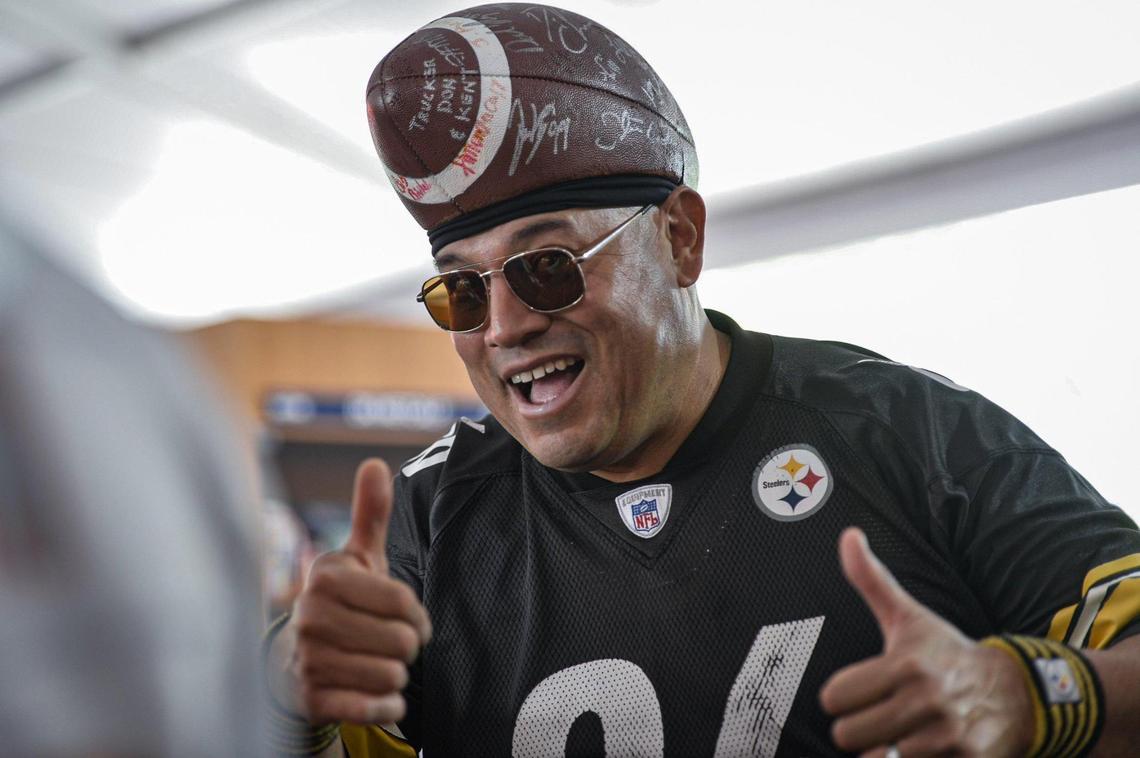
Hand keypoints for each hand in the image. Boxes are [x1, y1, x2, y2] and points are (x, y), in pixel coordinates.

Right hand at [278, 458, 431, 724]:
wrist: (294, 659)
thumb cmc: (341, 602)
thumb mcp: (356, 558)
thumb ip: (369, 514)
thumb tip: (375, 463)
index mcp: (327, 579)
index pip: (404, 601)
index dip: (417, 614)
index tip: (411, 617)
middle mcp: (310, 618)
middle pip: (402, 641)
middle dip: (407, 646)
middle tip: (391, 643)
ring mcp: (307, 660)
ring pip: (391, 675)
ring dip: (395, 674)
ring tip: (377, 664)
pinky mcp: (311, 700)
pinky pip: (372, 709)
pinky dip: (386, 706)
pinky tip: (377, 695)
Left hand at [819, 528, 1032, 756]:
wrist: (1015, 691)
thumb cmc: (946, 653)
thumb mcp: (909, 617)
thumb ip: (871, 580)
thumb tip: (848, 535)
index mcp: (905, 663)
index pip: (834, 696)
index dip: (839, 696)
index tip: (857, 691)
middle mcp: (926, 700)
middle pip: (846, 736)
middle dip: (856, 729)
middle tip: (876, 717)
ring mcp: (947, 736)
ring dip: (883, 752)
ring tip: (899, 733)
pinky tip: (922, 749)